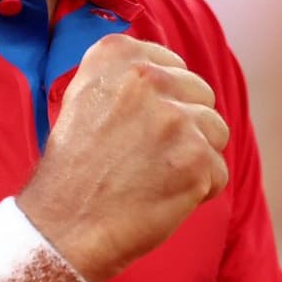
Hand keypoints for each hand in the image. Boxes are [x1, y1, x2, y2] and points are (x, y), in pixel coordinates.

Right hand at [18, 35, 229, 281]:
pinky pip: (218, 172)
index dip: (163, 101)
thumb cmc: (73, 170)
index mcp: (116, 56)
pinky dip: (198, 192)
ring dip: (194, 158)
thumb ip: (126, 77)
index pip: (172, 65)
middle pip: (200, 94)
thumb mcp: (83, 97)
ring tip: (154, 177)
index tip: (137, 127)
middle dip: (184, 126)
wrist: (62, 226)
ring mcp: (174, 118)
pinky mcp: (195, 158)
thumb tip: (173, 74)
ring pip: (215, 131)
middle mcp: (146, 78)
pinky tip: (161, 199)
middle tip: (144, 157)